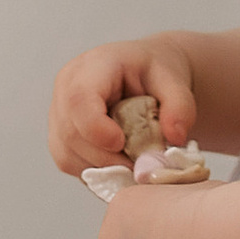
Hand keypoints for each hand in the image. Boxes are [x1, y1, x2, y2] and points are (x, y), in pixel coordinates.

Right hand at [48, 39, 197, 177]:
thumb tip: (175, 137)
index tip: (123, 143)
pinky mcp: (60, 138)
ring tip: (133, 160)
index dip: (96, 129)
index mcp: (92, 66)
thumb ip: (180, 106)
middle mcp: (67, 88)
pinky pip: (71, 164)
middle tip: (141, 163)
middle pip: (71, 133)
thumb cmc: (155, 74)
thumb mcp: (175, 81)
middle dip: (107, 158)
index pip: (79, 100)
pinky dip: (97, 172)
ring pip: (67, 154)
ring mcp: (59, 113)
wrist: (146, 77)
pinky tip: (120, 162)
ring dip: (103, 168)